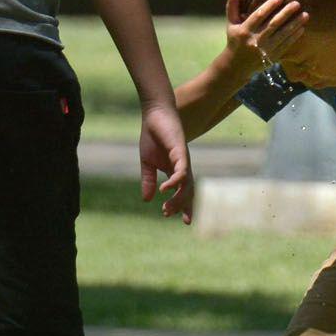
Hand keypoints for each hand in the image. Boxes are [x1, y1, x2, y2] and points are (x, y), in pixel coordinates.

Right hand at [138, 103, 192, 223]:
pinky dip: (175, 181)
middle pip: (188, 191)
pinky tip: (165, 189)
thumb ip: (148, 181)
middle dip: (181, 206)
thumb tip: (147, 199)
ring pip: (186, 184)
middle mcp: (182, 167)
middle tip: (169, 215)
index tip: (184, 222)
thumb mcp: (147, 163)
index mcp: (175, 170)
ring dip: (177, 198)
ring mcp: (183, 160)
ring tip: (165, 208)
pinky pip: (181, 170)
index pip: (184, 192)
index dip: (185, 207)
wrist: (154, 114)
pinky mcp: (181, 151)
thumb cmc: (152, 136)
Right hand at [224, 0, 307, 70]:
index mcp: (244, 30)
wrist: (236, 66)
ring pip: (282, 35)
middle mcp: (255, 40)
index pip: (258, 16)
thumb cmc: (235, 40)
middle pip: (273, 24)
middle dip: (286, 13)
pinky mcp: (272, 57)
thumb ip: (232, 7)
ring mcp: (264, 50)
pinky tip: (302, 28)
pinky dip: (294, 37)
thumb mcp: (231, 24)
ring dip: (294, 24)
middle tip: (296, 3)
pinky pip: (285, 45)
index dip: (269, 6)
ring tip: (305, 15)